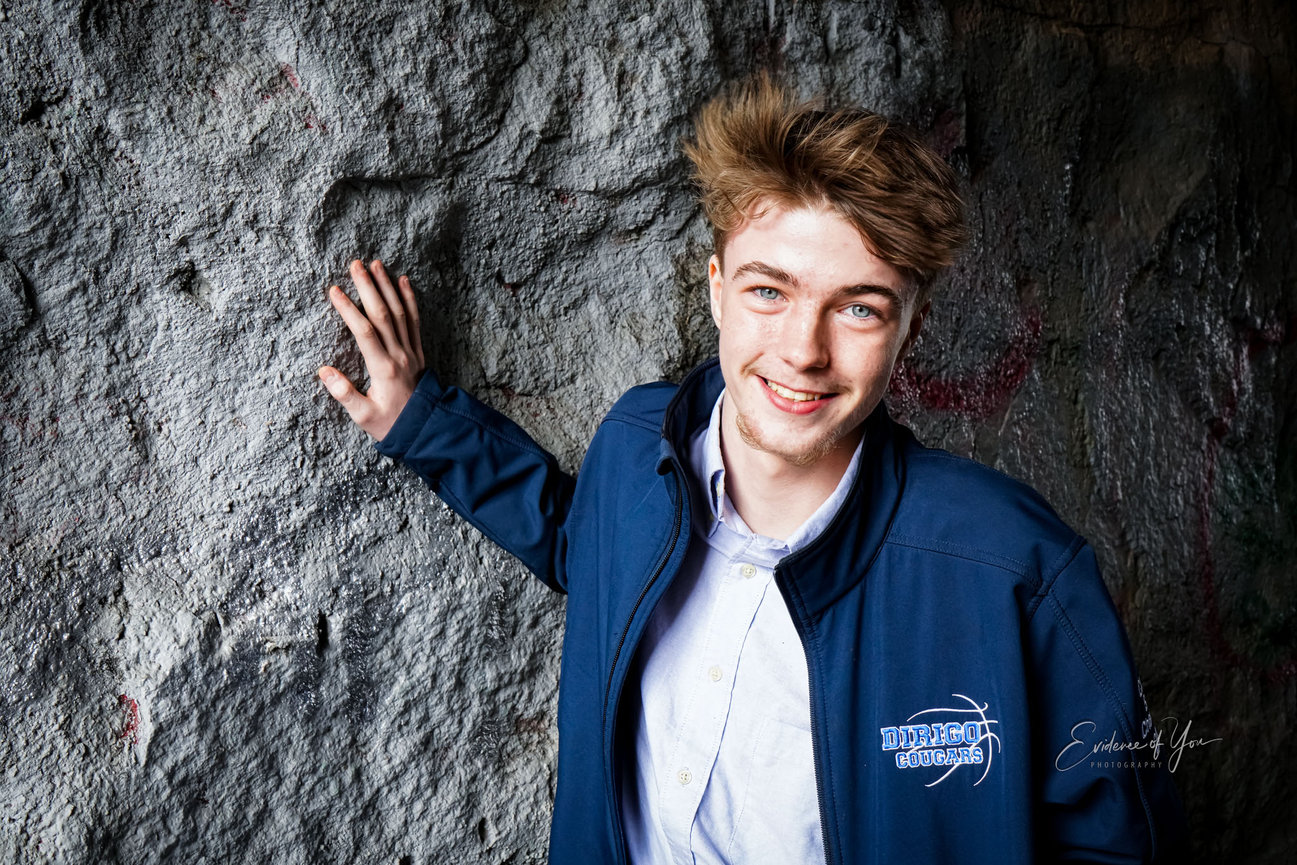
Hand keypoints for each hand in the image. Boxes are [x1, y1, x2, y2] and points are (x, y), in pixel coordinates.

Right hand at [318, 258, 425, 440]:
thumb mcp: (364, 416)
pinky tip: (403, 281)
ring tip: (376, 264)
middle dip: (368, 288)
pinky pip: (414, 320)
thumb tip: (324, 372)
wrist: (426, 429)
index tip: (334, 291)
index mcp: (383, 369)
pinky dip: (410, 299)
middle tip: (355, 265)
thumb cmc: (390, 424)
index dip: (349, 310)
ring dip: (387, 287)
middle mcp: (399, 355)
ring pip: (400, 312)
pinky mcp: (418, 351)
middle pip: (383, 315)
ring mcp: (411, 351)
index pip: (364, 332)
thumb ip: (344, 394)